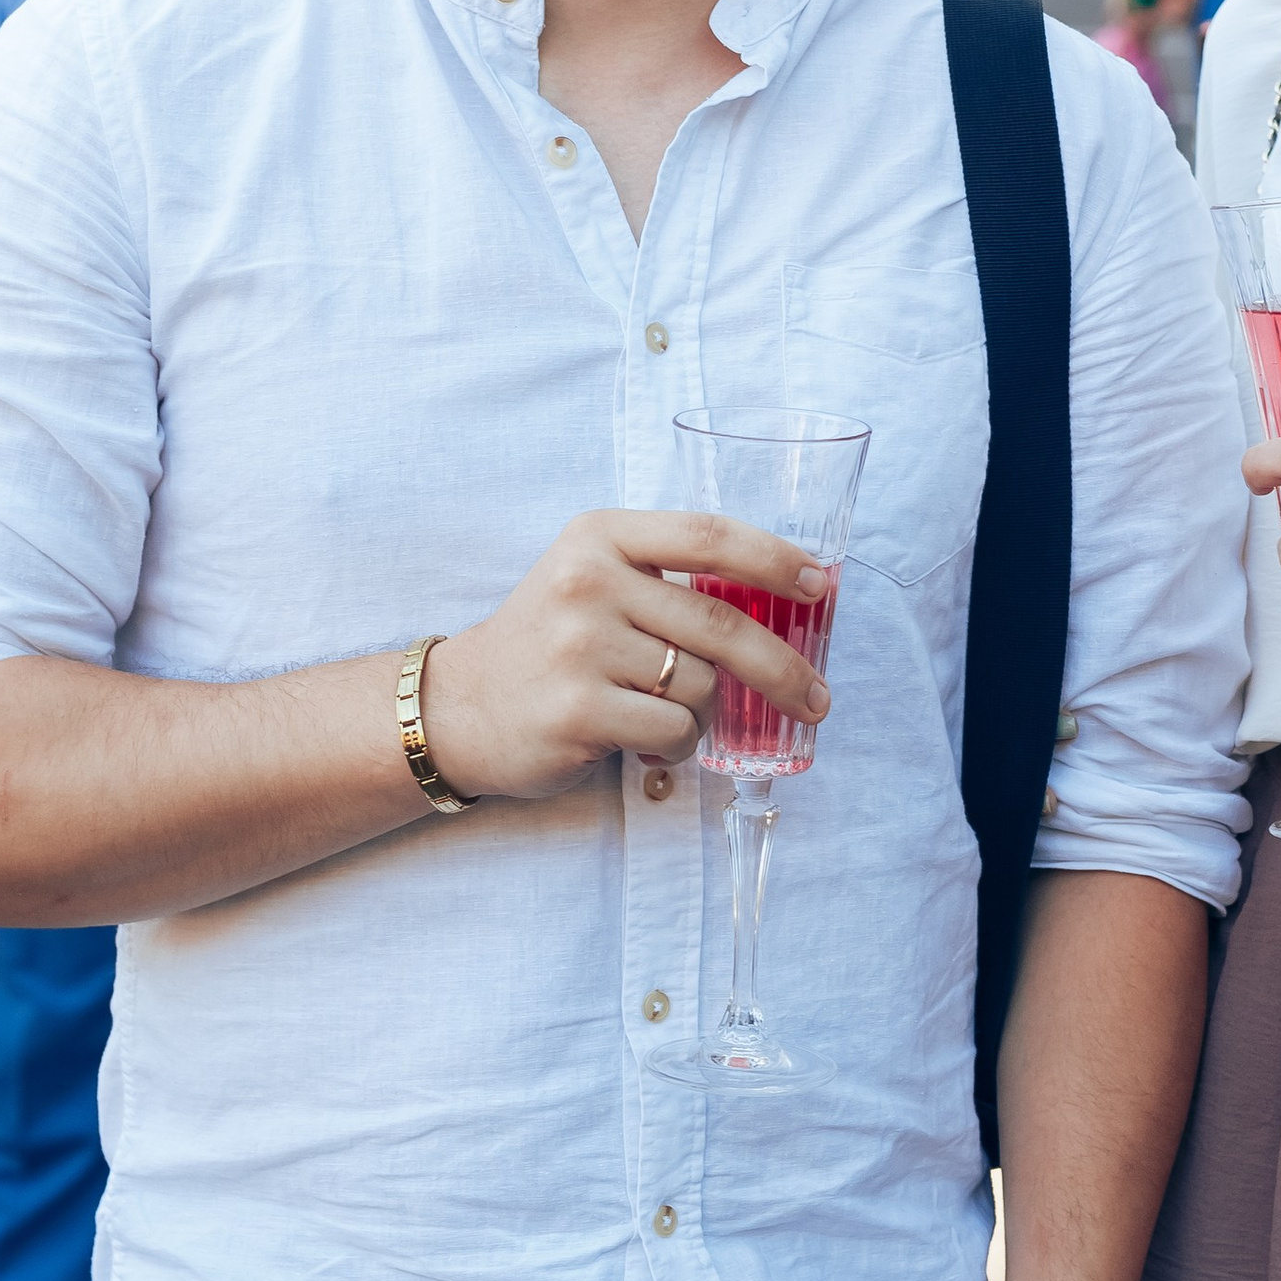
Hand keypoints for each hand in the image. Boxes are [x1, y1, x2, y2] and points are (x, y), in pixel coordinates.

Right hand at [423, 507, 833, 805]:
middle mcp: (588, 582)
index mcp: (600, 537)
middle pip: (722, 624)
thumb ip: (666, 581)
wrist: (459, 707)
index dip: (775, 560)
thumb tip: (782, 605)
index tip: (821, 586)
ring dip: (706, 715)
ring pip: (702, 684)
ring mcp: (580, 646)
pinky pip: (675, 730)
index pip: (708, 535)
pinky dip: (679, 746)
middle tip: (816, 699)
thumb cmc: (549, 646)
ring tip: (667, 718)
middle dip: (783, 669)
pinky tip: (647, 743)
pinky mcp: (578, 709)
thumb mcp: (593, 582)